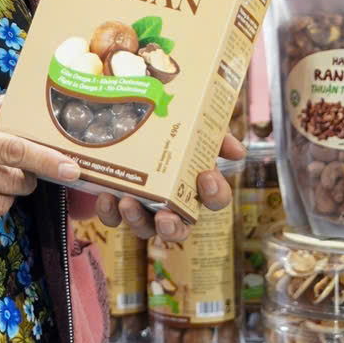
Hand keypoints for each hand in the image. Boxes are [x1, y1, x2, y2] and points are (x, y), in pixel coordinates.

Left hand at [94, 134, 244, 241]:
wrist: (122, 113)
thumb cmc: (165, 123)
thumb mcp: (191, 120)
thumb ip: (214, 131)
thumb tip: (237, 151)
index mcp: (195, 181)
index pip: (215, 198)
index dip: (215, 193)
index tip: (206, 177)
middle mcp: (172, 201)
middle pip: (180, 229)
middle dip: (173, 228)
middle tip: (165, 217)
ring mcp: (143, 205)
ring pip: (145, 229)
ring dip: (137, 220)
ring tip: (128, 202)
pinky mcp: (115, 203)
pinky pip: (113, 218)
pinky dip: (110, 213)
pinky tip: (106, 196)